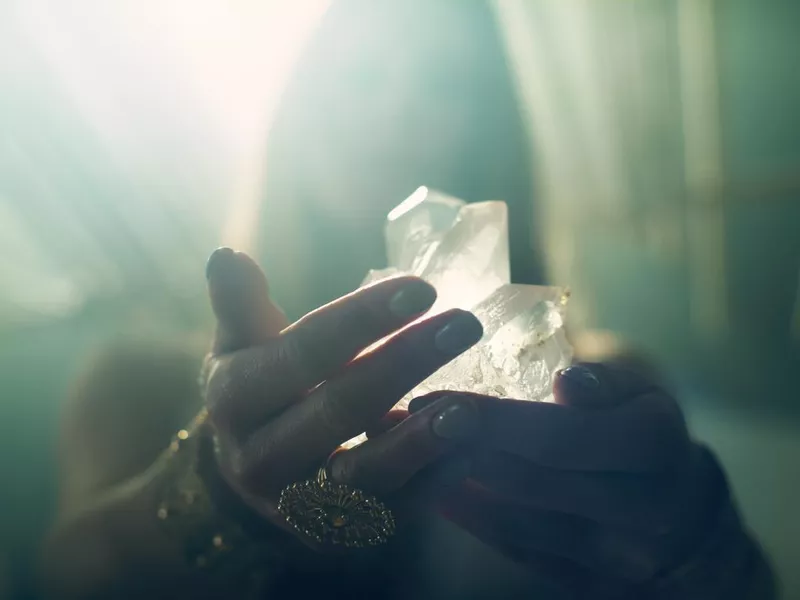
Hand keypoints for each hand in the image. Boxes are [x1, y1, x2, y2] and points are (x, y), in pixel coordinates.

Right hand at [201, 248, 484, 548]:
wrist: (254, 463)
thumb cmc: (260, 384)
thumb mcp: (241, 344)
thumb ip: (241, 306)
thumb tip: (225, 256)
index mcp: (233, 399)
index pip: (303, 354)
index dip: (361, 321)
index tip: (421, 290)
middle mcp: (258, 460)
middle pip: (339, 410)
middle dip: (405, 364)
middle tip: (465, 324)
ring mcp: (299, 506)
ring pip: (364, 477)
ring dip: (420, 442)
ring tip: (472, 408)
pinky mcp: (338, 534)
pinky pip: (391, 513)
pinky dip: (432, 481)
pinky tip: (469, 444)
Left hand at [410, 364, 725, 596]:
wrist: (683, 520)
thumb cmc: (646, 434)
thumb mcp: (644, 396)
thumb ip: (608, 381)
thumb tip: (568, 381)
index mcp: (655, 448)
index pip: (563, 436)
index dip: (494, 421)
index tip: (434, 399)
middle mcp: (639, 509)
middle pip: (531, 482)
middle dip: (457, 451)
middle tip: (397, 424)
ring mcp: (612, 554)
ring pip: (517, 523)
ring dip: (451, 486)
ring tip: (399, 453)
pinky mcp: (587, 580)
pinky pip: (518, 550)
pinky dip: (471, 519)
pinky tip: (431, 491)